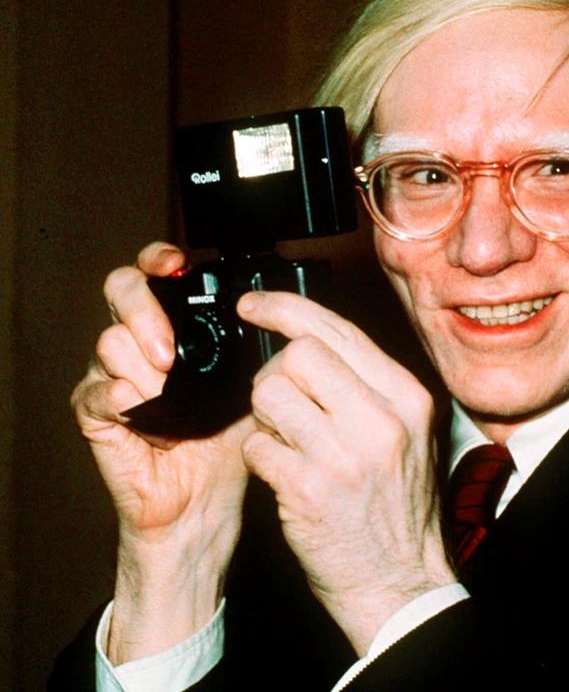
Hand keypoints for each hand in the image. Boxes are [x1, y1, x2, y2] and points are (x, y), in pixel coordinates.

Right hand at [71, 242, 249, 662]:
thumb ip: (255, 348)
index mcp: (177, 330)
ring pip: (109, 341)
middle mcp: (142, 344)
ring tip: (170, 393)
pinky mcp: (99, 416)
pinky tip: (143, 409)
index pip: (154, 274)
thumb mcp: (252, 384)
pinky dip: (120, 397)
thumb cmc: (229, 441)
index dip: (158, 259)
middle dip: (144, 310)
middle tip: (170, 351)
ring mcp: (115, 376)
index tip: (175, 264)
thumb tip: (281, 315)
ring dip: (143, 365)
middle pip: (120, 291)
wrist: (205, 501)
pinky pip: (96, 393)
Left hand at [238, 291, 455, 654]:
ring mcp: (346, 454)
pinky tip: (282, 474)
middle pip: (297, 353)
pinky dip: (259, 457)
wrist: (401, 582)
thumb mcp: (406, 434)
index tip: (252, 306)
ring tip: (285, 441)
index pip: (336, 328)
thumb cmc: (397, 507)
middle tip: (279, 402)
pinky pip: (256, 446)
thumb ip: (368, 386)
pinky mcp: (310, 490)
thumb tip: (306, 341)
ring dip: (262, 416)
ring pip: (268, 393)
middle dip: (273, 372)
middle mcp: (382, 419)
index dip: (284, 308)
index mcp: (407, 397)